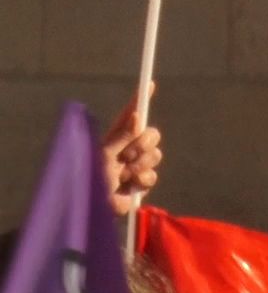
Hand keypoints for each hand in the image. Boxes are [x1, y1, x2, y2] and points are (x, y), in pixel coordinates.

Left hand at [101, 82, 161, 216]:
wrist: (93, 208)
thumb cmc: (88, 178)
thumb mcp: (103, 154)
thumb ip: (122, 136)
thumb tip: (137, 116)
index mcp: (114, 136)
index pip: (130, 114)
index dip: (139, 100)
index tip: (148, 84)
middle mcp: (126, 148)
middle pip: (151, 134)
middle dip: (144, 143)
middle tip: (129, 154)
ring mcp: (136, 165)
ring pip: (156, 155)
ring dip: (141, 164)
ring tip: (124, 174)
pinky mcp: (141, 183)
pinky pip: (153, 175)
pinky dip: (142, 180)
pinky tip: (129, 185)